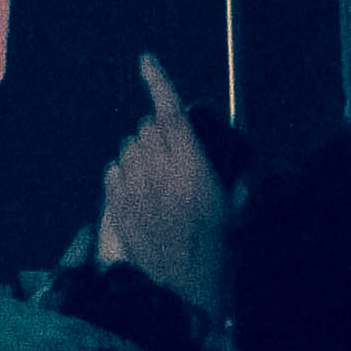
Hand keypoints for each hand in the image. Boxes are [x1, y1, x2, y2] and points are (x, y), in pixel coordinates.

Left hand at [91, 55, 229, 313]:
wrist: (179, 290)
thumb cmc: (215, 251)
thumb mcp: (233, 212)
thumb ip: (234, 183)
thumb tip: (237, 170)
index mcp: (192, 167)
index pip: (169, 112)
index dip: (157, 81)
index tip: (146, 60)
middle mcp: (158, 170)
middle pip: (148, 126)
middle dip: (160, 131)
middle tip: (175, 153)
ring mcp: (132, 186)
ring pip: (128, 147)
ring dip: (142, 153)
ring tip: (159, 178)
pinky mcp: (114, 203)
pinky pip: (114, 170)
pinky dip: (125, 173)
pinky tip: (140, 191)